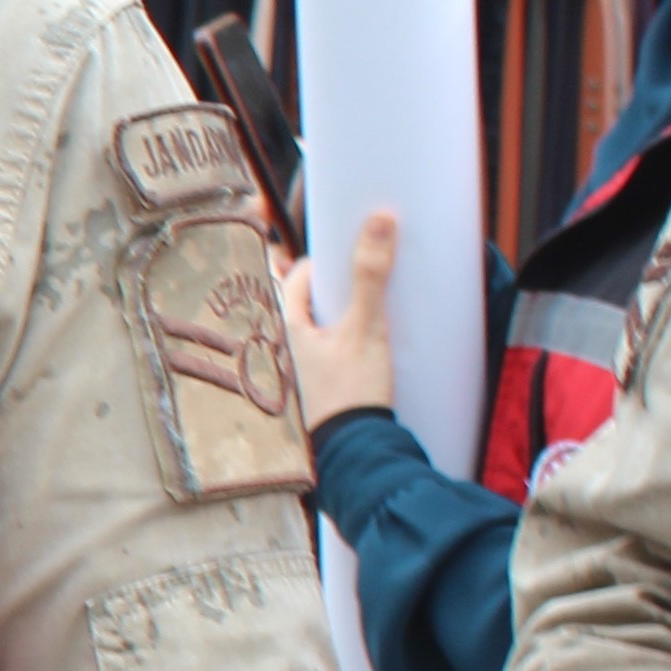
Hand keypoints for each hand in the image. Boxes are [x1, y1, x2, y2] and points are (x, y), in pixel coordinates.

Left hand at [277, 211, 400, 425]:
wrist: (358, 450)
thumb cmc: (352, 391)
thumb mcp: (366, 327)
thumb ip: (371, 275)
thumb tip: (379, 220)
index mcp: (289, 326)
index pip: (300, 277)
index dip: (326, 259)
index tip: (353, 247)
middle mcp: (291, 346)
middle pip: (314, 300)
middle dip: (341, 285)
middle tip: (372, 271)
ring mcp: (308, 367)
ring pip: (327, 325)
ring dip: (350, 311)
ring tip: (381, 302)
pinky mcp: (328, 384)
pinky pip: (338, 348)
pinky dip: (355, 336)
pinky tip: (380, 339)